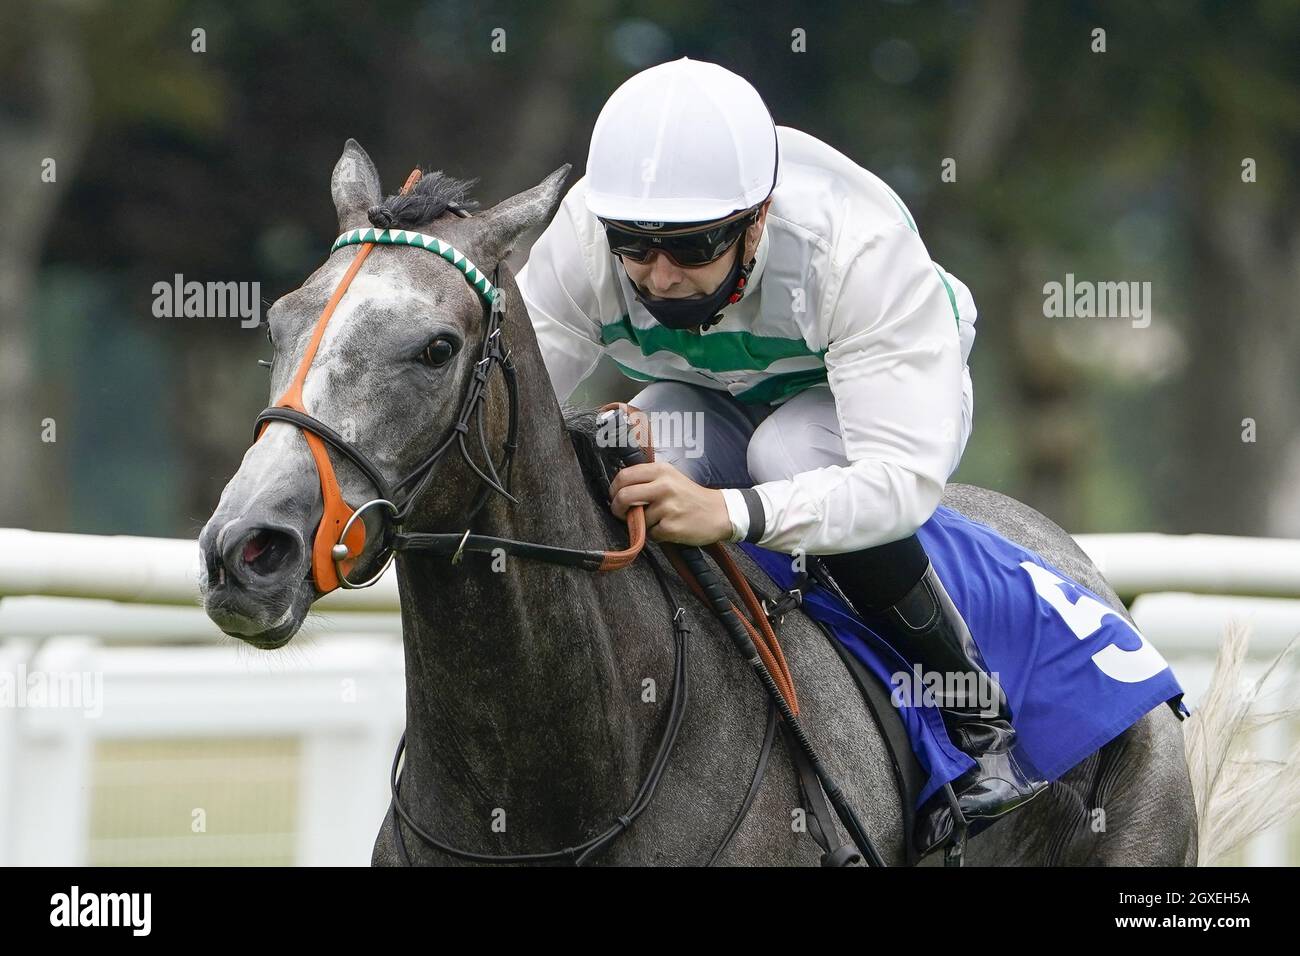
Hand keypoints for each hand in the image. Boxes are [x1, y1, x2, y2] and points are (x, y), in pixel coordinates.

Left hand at [608, 461, 732, 545]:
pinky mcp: (671, 526)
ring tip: (660, 520)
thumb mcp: (671, 478)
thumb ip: (647, 480)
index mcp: (661, 470)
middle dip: (617, 508)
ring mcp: (668, 507)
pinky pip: (651, 534)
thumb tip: (619, 490)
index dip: (614, 489)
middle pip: (624, 496)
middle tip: (621, 514)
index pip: (624, 476)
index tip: (615, 497)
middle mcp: (664, 486)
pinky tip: (669, 528)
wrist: (719, 513)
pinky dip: (656, 534)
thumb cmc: (690, 497)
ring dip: (644, 524)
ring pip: (638, 518)